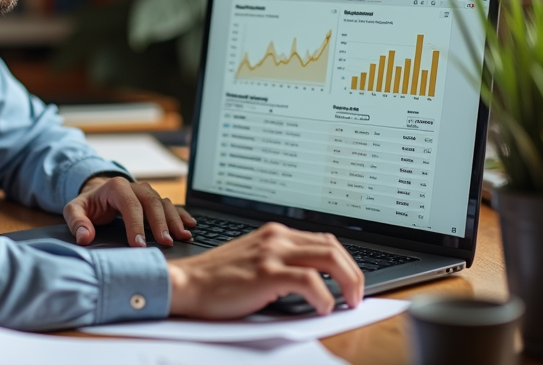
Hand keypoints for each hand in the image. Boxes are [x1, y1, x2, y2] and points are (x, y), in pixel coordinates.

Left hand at [64, 176, 196, 247]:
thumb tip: (85, 237)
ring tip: (182, 237)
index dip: (136, 224)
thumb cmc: (88, 204)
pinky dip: (181, 215)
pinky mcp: (154, 200)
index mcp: (117, 187)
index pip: (130, 205)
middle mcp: (135, 187)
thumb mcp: (74, 209)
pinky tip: (190, 226)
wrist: (97, 194)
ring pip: (164, 203)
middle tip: (165, 243)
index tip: (139, 245)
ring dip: (174, 220)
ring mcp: (147, 192)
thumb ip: (77, 222)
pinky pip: (171, 206)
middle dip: (160, 223)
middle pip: (152, 202)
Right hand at [167, 222, 364, 317]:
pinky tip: (323, 308)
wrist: (186, 283)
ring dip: (347, 282)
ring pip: (329, 258)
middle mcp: (276, 237)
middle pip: (333, 247)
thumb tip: (314, 281)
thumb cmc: (216, 279)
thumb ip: (279, 261)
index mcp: (274, 233)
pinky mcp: (266, 273)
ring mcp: (271, 253)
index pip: (324, 240)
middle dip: (353, 273)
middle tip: (356, 296)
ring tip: (348, 302)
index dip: (345, 262)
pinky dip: (324, 297)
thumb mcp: (253, 260)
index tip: (351, 282)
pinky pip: (310, 281)